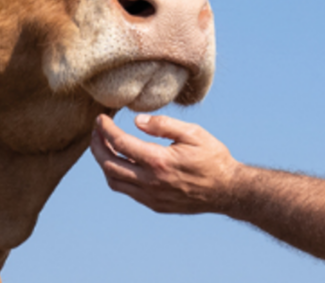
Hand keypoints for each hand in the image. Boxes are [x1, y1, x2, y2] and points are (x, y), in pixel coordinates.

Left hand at [90, 114, 239, 213]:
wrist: (228, 190)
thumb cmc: (213, 157)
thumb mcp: (193, 133)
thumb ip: (163, 124)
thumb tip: (137, 120)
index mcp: (158, 161)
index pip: (119, 143)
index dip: (105, 129)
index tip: (100, 119)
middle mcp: (150, 182)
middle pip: (108, 163)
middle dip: (97, 145)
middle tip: (96, 131)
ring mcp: (151, 197)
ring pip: (114, 181)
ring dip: (103, 162)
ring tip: (104, 146)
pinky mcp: (155, 205)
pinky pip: (126, 191)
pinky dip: (117, 175)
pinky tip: (121, 162)